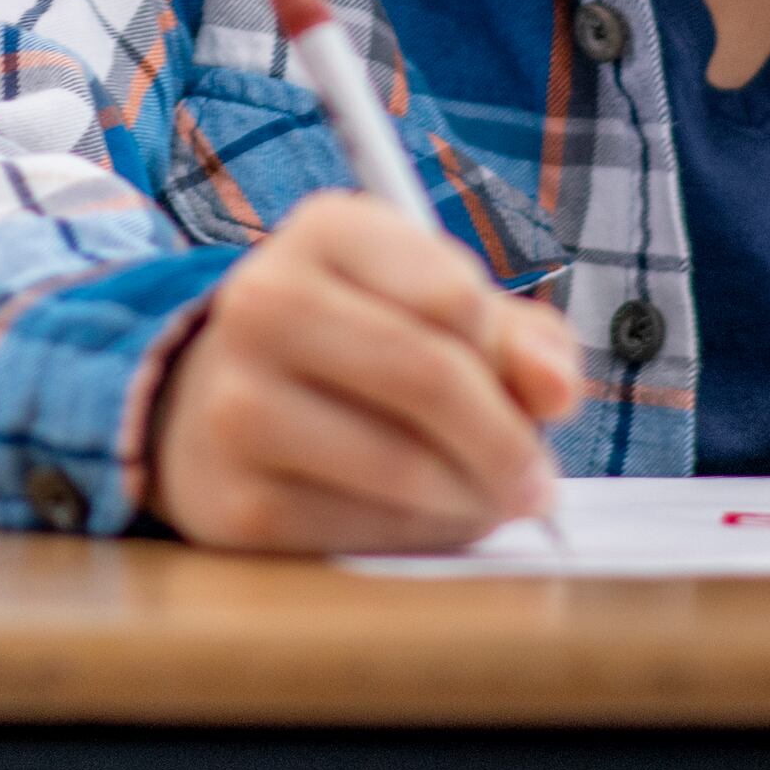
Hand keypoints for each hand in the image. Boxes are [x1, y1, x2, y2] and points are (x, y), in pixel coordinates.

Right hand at [141, 190, 581, 552]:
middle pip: (430, 376)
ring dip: (471, 499)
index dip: (505, 355)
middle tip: (538, 484)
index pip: (454, 296)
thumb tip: (557, 392)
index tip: (521, 388)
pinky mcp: (236, 502)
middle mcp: (265, 301)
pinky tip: (419, 520)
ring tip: (484, 499)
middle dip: (507, 444)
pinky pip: (365, 532)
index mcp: (326, 231)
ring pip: (403, 466)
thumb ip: (522, 340)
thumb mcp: (437, 311)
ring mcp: (238, 404)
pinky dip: (417, 538)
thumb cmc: (359, 349)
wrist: (212, 407)